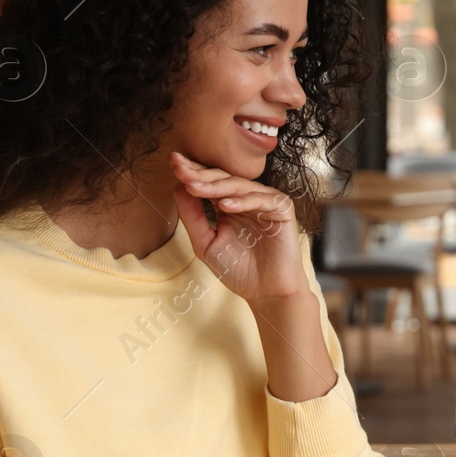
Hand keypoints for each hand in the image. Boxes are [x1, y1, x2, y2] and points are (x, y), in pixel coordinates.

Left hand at [170, 152, 307, 306]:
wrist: (267, 292)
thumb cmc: (239, 270)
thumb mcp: (206, 243)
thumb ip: (193, 217)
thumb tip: (178, 187)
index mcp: (229, 204)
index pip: (210, 182)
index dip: (192, 172)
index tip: (172, 164)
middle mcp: (248, 199)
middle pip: (224, 178)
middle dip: (200, 174)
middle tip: (180, 169)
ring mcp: (266, 203)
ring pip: (241, 186)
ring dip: (217, 186)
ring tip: (195, 187)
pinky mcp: (283, 210)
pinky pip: (263, 200)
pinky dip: (244, 201)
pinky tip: (225, 205)